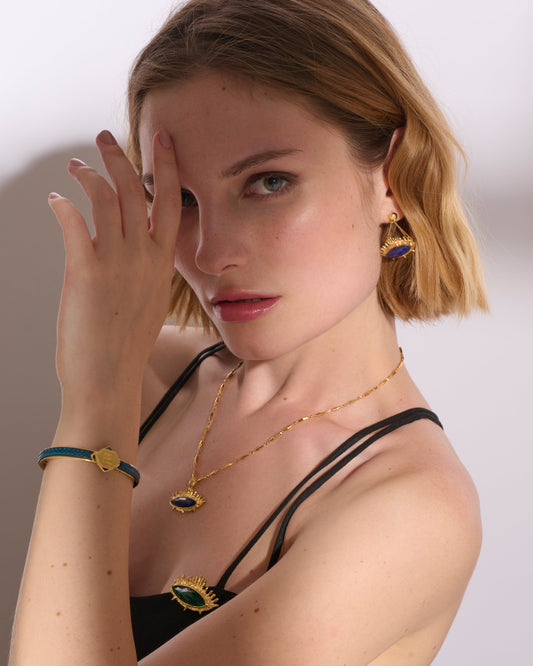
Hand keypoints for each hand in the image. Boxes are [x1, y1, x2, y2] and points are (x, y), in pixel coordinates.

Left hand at [49, 129, 180, 402]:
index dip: (166, 168)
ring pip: (106, 198)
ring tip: (76, 167)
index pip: (170, 204)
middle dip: (120, 157)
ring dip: (89, 175)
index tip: (161, 141)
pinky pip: (74, 222)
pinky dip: (62, 205)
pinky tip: (55, 201)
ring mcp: (117, 262)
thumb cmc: (126, 347)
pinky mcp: (86, 271)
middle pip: (135, 191)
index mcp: (161, 264)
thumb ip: (145, 272)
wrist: (109, 379)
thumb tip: (132, 255)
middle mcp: (143, 257)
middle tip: (104, 138)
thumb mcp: (149, 303)